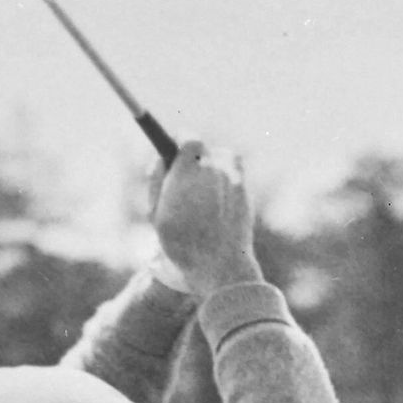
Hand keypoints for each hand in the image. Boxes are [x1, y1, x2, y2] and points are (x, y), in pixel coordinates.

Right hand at [152, 143, 261, 294]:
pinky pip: (234, 174)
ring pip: (221, 160)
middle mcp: (213, 168)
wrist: (219, 265)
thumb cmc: (183, 244)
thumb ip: (157, 181)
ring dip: (212, 169)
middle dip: (193, 160)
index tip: (173, 150)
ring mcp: (234, 178)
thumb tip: (161, 158)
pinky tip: (216, 201)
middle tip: (183, 179)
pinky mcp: (246, 190)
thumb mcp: (157, 215)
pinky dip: (225, 180)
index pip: (188, 137)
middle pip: (204, 150)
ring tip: (202, 195)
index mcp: (188, 171)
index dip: (180, 141)